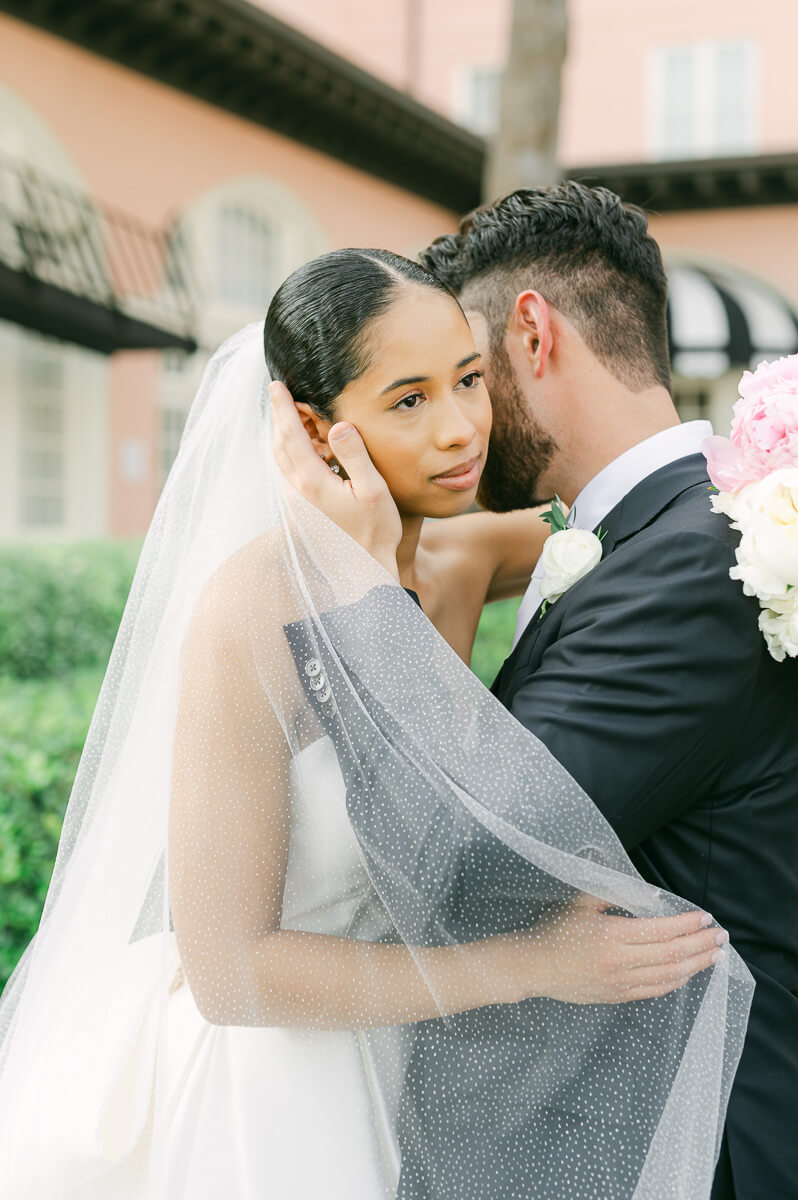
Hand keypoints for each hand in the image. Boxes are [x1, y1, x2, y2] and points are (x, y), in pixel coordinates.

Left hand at [270, 381, 401, 578]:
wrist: (364, 571)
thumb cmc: (374, 532)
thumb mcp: (373, 489)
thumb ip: (354, 454)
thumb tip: (337, 424)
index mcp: (312, 481)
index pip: (290, 434)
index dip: (282, 407)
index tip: (276, 385)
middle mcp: (296, 492)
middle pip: (279, 445)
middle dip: (279, 418)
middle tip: (285, 395)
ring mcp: (296, 504)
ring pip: (281, 461)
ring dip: (284, 436)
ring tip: (294, 418)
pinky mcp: (300, 513)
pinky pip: (288, 475)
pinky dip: (291, 455)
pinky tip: (307, 452)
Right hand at [491, 895, 727, 1005]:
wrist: (532, 966)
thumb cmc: (554, 929)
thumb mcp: (580, 902)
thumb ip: (614, 894)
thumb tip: (650, 896)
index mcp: (611, 935)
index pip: (661, 930)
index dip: (687, 924)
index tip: (705, 917)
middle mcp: (620, 961)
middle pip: (671, 954)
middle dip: (700, 944)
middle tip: (721, 936)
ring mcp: (620, 982)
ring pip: (668, 976)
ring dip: (696, 965)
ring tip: (714, 955)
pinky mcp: (617, 996)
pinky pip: (655, 991)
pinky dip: (676, 981)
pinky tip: (688, 972)